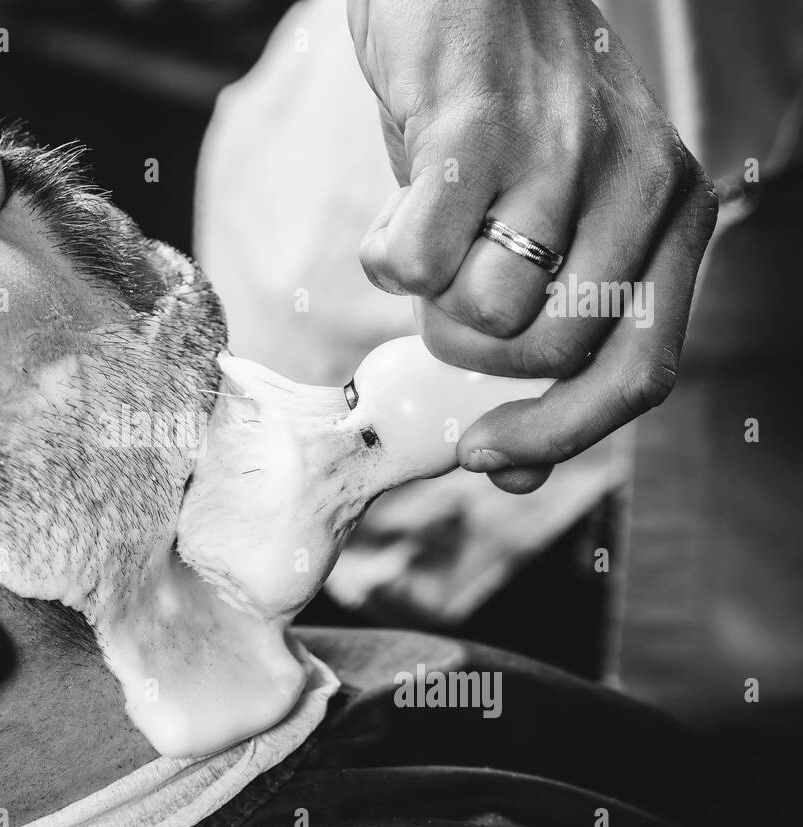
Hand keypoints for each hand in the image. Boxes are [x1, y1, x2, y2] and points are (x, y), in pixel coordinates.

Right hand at [347, 0, 717, 491]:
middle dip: (472, 354)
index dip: (559, 434)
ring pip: (487, 316)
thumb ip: (541, 339)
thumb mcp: (543, 227)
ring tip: (424, 240)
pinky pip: (414, 264)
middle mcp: (641, 181)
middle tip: (443, 302)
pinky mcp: (476, 128)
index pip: (640, 373)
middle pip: (551, 356)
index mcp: (674, 212)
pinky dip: (384, 255)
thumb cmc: (497, 120)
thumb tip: (509, 474)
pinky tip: (397, 211)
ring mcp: (563, 152)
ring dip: (430, 304)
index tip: (486, 454)